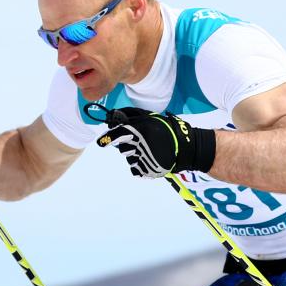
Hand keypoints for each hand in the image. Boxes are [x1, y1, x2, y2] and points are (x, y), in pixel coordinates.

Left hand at [96, 108, 215, 177]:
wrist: (184, 148)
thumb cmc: (166, 130)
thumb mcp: (150, 117)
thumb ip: (131, 116)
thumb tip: (113, 114)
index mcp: (140, 131)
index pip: (118, 134)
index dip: (108, 138)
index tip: (101, 143)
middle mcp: (139, 145)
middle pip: (122, 147)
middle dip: (128, 144)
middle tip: (141, 142)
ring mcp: (143, 160)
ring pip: (128, 158)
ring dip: (134, 154)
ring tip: (148, 150)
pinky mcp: (146, 171)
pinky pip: (134, 168)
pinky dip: (139, 165)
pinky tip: (149, 159)